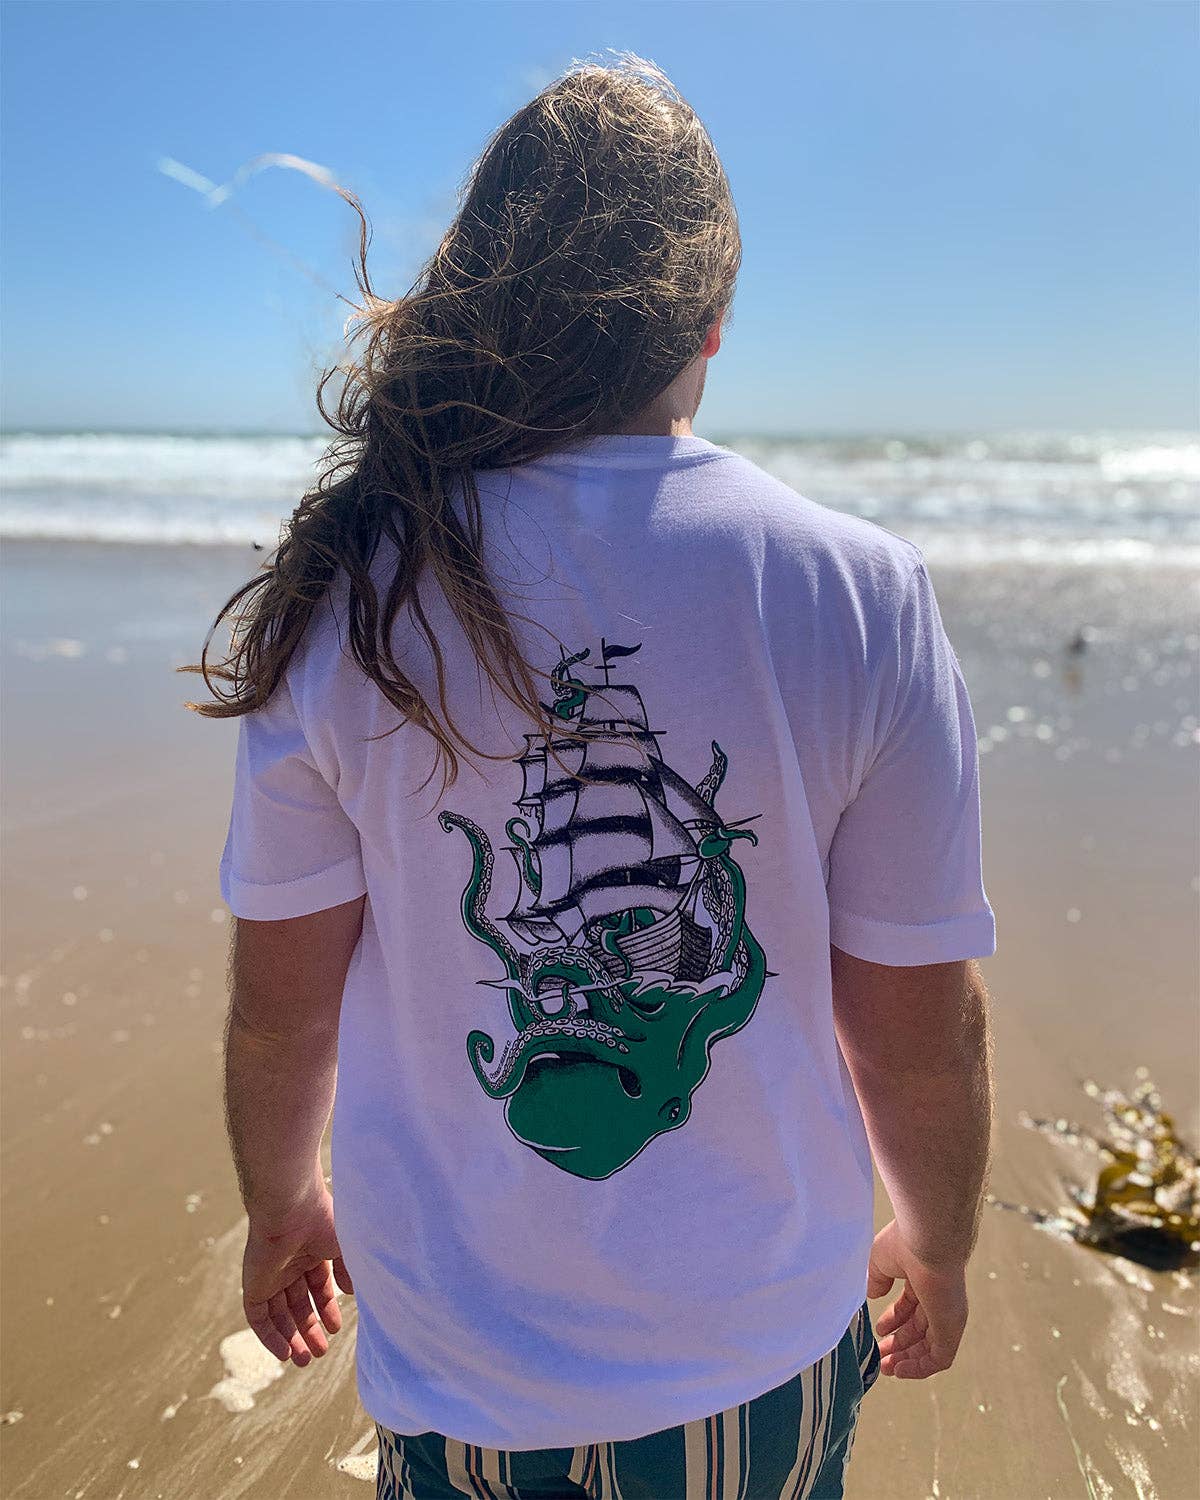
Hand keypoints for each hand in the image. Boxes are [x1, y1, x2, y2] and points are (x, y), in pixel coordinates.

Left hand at [241, 1182, 354, 1366]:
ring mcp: (270, 1275)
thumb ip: (348, 1270)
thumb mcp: (345, 1246)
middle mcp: (290, 1264)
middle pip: (297, 1304)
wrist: (291, 1208)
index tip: (337, 1328)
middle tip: (320, 1353)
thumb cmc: (323, 1221)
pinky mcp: (252, 1285)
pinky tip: (285, 1353)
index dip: (327, 1309)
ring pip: (279, 1315)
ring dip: (291, 1338)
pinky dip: (270, 1337)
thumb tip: (351, 1293)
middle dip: (309, 1329)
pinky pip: (258, 1318)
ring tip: (306, 1360)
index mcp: (312, 1250)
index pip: (318, 1286)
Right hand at [868, 1219, 967, 1378]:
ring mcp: (947, 1315)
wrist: (928, 1239)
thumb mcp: (880, 1260)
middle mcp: (939, 1299)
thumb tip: (873, 1294)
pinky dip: (920, 1368)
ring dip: (908, 1360)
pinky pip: (939, 1358)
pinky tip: (900, 1370)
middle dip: (899, 1345)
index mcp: (924, 1279)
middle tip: (881, 1356)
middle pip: (921, 1330)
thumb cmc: (904, 1242)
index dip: (894, 1321)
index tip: (879, 1331)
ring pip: (930, 1348)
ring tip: (887, 1368)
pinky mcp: (951, 1328)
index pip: (912, 1307)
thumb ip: (876, 1278)